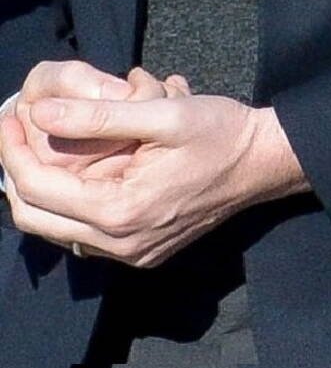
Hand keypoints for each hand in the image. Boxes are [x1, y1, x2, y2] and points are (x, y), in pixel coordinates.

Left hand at [1, 84, 307, 266]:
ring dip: (41, 192)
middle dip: (17, 173)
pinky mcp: (143, 253)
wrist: (267, 163)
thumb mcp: (165, 113)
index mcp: (120, 211)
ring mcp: (131, 254)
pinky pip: (83, 235)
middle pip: (34, 218)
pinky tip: (79, 175)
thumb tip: (39, 112)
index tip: (9, 117)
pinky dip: (69, 205)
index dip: (12, 150)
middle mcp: (120, 244)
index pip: (36, 189)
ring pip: (55, 230)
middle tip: (15, 134)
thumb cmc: (221, 133)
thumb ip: (99, 115)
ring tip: (42, 150)